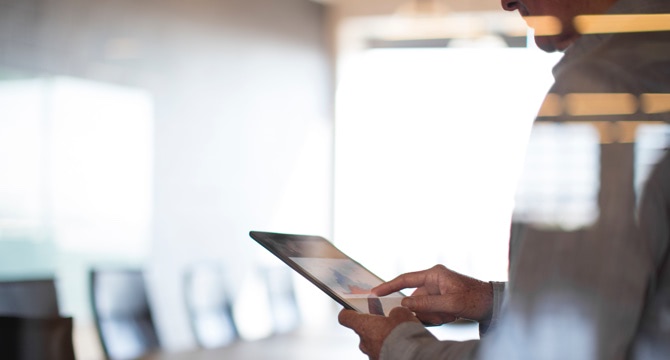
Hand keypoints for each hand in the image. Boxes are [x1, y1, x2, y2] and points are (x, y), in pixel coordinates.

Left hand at [338, 307, 419, 359]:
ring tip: (397, 335)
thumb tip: (396, 313)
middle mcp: (363, 342)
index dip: (348, 311)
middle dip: (373, 325)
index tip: (350, 308)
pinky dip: (388, 348)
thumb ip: (395, 311)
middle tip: (384, 320)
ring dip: (382, 338)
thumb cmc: (403, 335)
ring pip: (373, 343)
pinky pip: (381, 352)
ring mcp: (371, 354)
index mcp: (363, 326)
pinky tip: (400, 345)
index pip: (345, 317)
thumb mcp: (402, 314)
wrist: (412, 356)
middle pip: (362, 330)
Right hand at [372, 265, 492, 325]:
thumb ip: (426, 303)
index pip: (405, 279)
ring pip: (423, 308)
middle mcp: (433, 280)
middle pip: (415, 299)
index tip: (375, 293)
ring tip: (450, 315)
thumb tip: (405, 304)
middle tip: (442, 315)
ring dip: (434, 315)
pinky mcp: (440, 299)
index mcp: (434, 274)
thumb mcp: (451, 303)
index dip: (388, 286)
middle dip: (425, 311)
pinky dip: (438, 317)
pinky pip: (430, 311)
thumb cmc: (475, 299)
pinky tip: (451, 316)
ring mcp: (437, 290)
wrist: (493, 304)